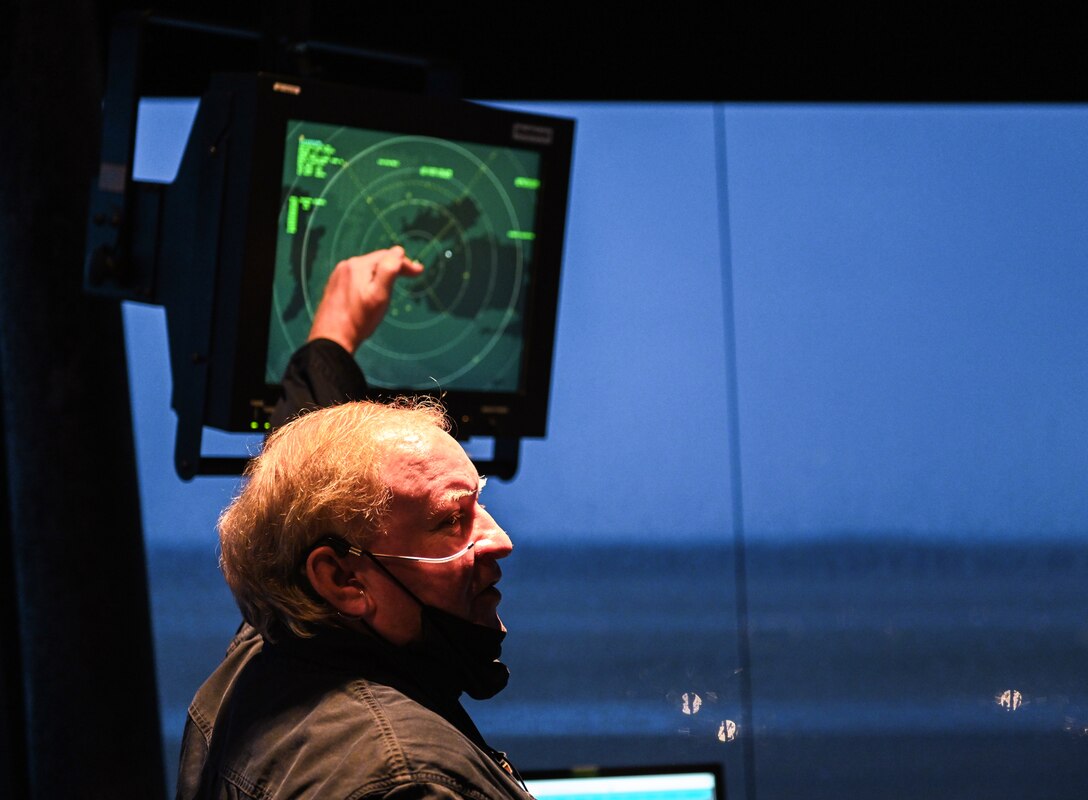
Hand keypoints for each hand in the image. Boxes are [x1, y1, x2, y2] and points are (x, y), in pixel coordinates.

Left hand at [307, 246, 423, 353]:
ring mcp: (338, 276)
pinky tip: (373, 290)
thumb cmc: (359, 319)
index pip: (387, 256)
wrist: (332, 339)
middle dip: (395, 267)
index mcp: (358, 265)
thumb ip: (389, 270)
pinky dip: (369, 280)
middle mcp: (346, 266)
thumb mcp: (379, 295)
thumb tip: (399, 250)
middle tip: (413, 276)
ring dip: (382, 274)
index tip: (420, 272)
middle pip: (376, 261)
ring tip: (395, 284)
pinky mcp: (335, 286)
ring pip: (367, 269)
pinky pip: (357, 278)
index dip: (405, 263)